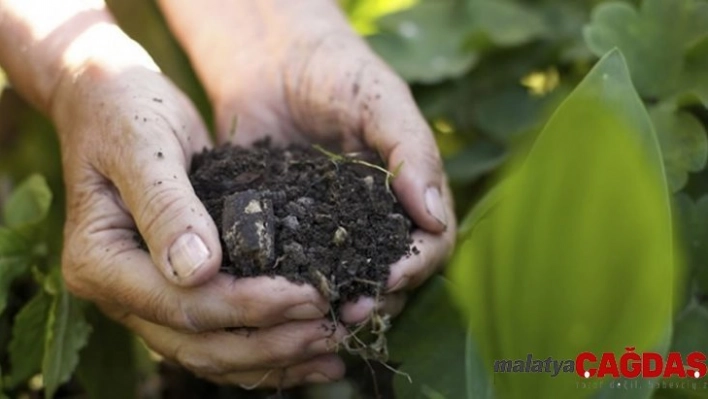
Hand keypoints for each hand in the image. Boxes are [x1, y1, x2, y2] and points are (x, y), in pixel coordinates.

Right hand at [53, 54, 345, 386]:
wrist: (111, 101)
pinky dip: (265, 346)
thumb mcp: (144, 145)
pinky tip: (310, 349)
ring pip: (212, 352)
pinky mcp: (175, 290)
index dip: (249, 307)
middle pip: (199, 344)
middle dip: (271, 343)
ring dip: (274, 357)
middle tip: (334, 329)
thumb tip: (198, 271)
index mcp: (99, 262)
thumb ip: (166, 206)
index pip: (181, 305)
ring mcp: (145, 298)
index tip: (310, 295)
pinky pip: (219, 334)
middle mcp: (118, 294)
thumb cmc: (125, 112)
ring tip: (334, 352)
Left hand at [160, 0, 456, 322]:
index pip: (430, 245)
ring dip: (333, 303)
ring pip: (342, 280)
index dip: (415, 267)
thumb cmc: (337, 70)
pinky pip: (292, 265)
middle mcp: (372, 220)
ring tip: (314, 317)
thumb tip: (434, 218)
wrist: (270, 58)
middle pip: (389, 274)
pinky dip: (288, 285)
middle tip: (347, 312)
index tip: (388, 278)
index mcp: (407, 195)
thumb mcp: (381, 102)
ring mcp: (328, 229)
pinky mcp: (283, 230)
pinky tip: (273, 296)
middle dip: (374, 297)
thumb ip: (411, 152)